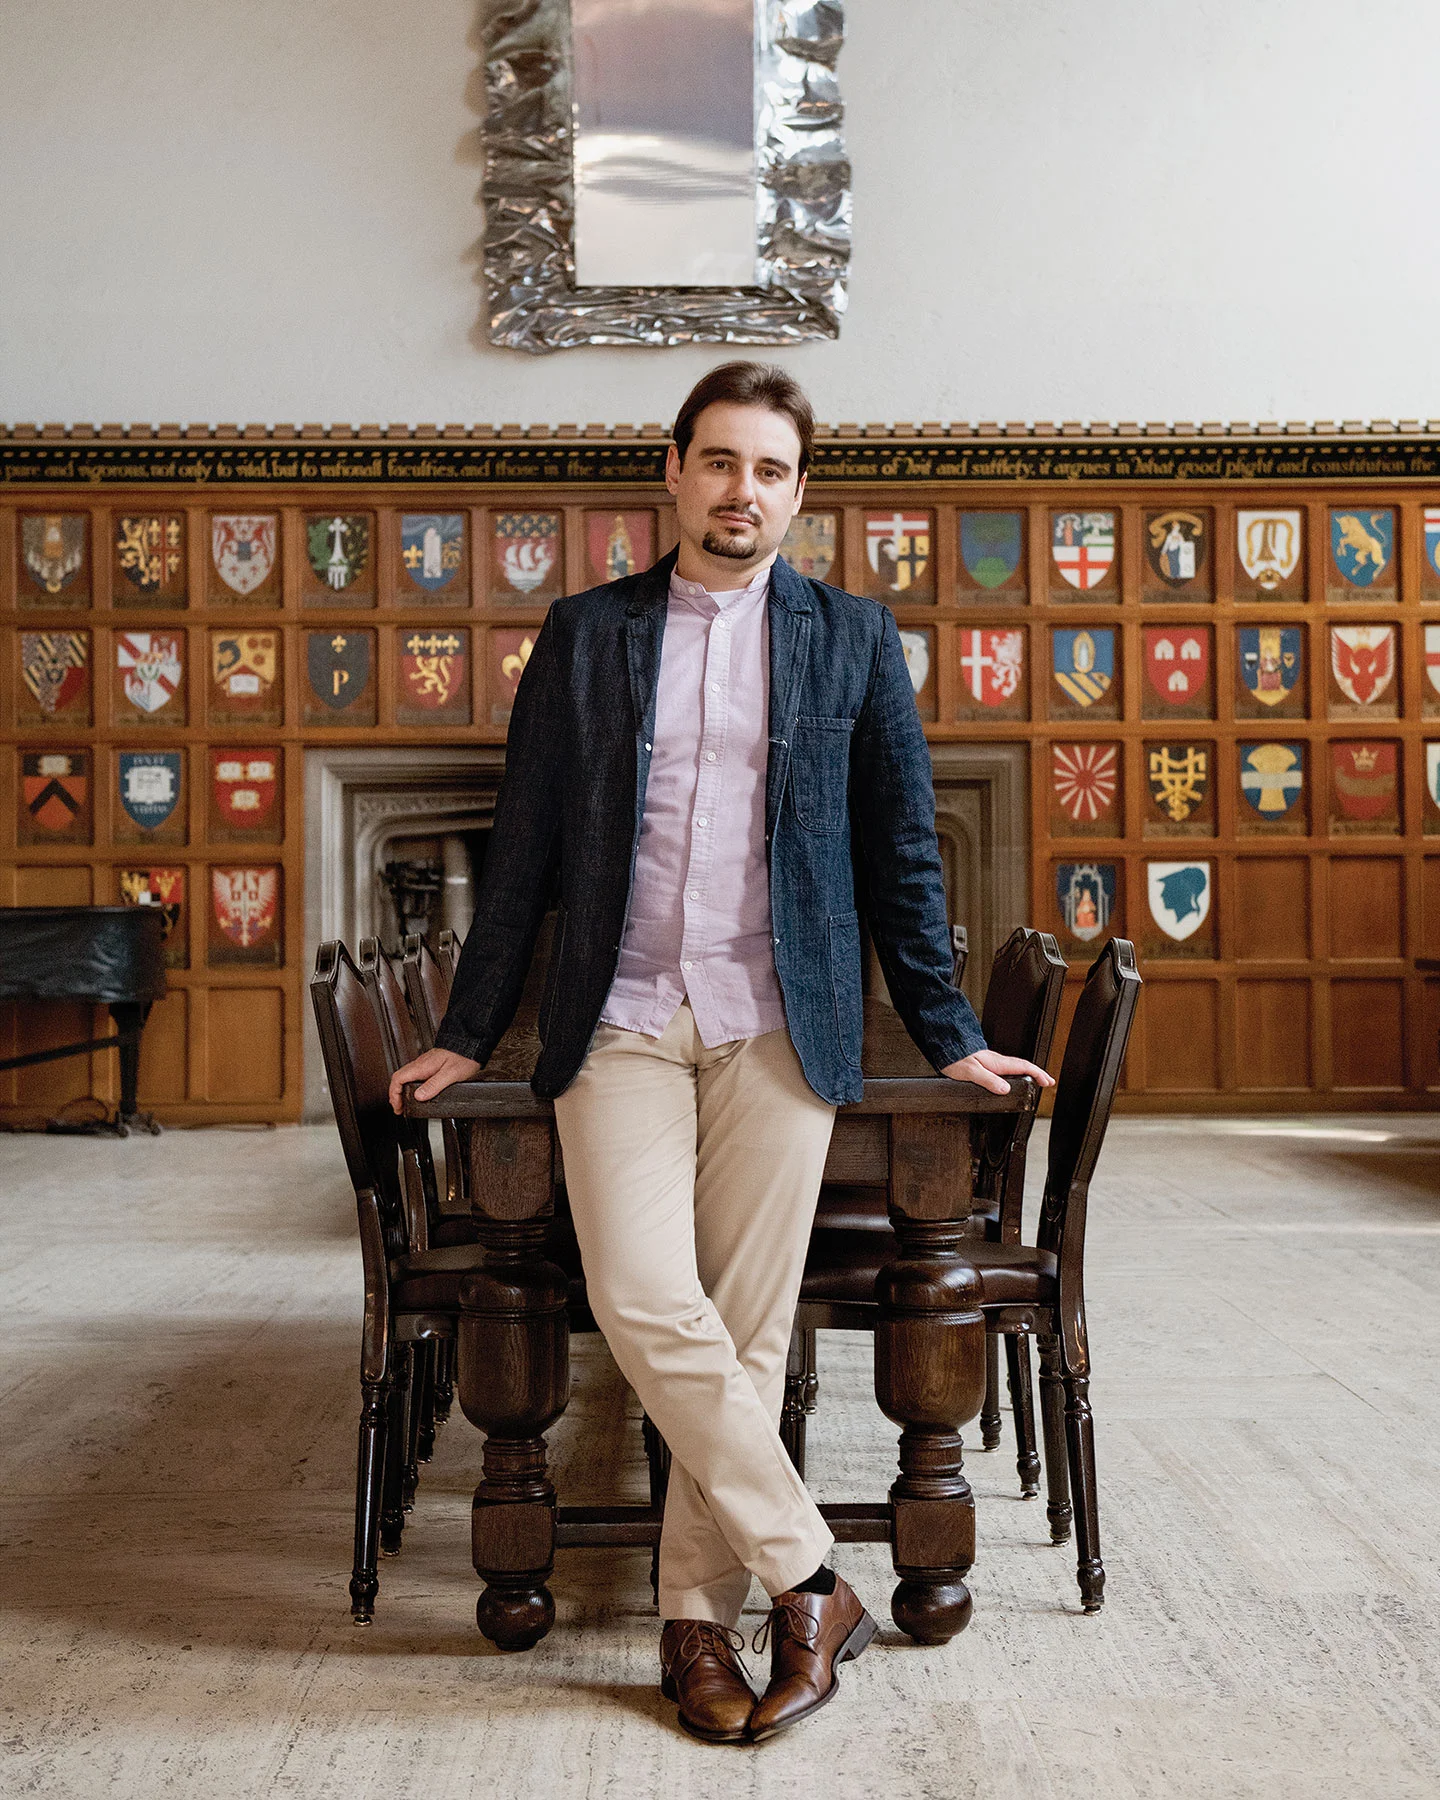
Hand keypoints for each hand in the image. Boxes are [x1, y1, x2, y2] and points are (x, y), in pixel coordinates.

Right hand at [388, 1047, 481, 1113]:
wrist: (469, 1043)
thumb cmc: (463, 1056)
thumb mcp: (450, 1074)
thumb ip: (434, 1085)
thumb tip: (419, 1096)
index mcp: (422, 1066)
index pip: (398, 1079)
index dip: (394, 1094)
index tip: (398, 1106)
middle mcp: (421, 1064)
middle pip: (399, 1079)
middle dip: (396, 1095)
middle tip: (400, 1108)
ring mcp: (425, 1064)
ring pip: (406, 1077)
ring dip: (403, 1091)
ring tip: (405, 1104)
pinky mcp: (431, 1065)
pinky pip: (415, 1076)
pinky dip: (411, 1087)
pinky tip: (417, 1093)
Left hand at [940, 1048, 1054, 1095]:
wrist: (944, 1045)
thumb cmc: (955, 1057)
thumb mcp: (971, 1072)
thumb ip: (988, 1080)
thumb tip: (1005, 1090)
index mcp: (996, 1063)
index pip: (1023, 1067)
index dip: (1038, 1074)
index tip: (1048, 1081)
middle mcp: (996, 1062)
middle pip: (1022, 1067)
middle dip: (1036, 1074)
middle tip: (1047, 1083)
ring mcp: (990, 1062)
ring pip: (1013, 1068)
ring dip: (1026, 1074)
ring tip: (1033, 1083)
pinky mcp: (983, 1064)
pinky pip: (1004, 1070)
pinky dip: (1013, 1074)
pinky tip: (1010, 1080)